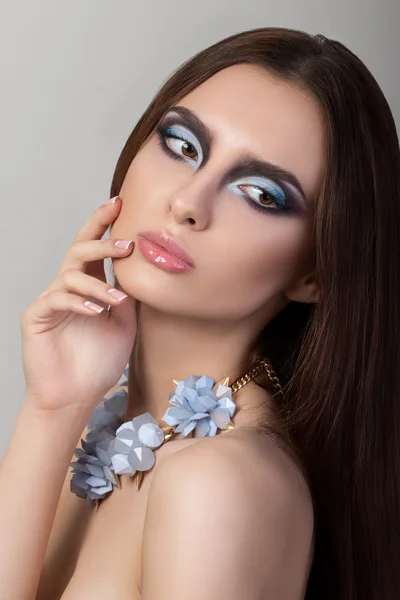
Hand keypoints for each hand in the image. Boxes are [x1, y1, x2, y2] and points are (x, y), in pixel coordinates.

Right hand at [20, 196, 136, 413]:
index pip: (94, 248)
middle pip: (79, 250)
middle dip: (101, 239)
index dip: (103, 224)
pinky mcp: (37, 316)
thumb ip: (128, 295)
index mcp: (88, 286)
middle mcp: (68, 288)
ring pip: (70, 274)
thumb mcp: (124, 323)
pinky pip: (56, 299)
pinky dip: (78, 302)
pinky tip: (96, 312)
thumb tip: (143, 266)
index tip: (120, 203)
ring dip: (97, 284)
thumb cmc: (98, 362)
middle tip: (126, 241)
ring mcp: (51, 300)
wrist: (76, 396)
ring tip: (117, 301)